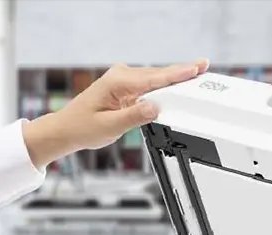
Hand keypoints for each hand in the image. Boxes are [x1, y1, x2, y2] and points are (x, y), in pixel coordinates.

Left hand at [21, 60, 209, 167]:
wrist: (66, 129)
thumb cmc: (82, 127)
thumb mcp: (110, 127)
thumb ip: (134, 116)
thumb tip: (155, 107)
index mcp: (118, 81)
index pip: (155, 78)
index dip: (178, 74)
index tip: (197, 68)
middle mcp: (121, 76)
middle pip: (158, 76)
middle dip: (181, 74)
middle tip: (205, 69)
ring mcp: (123, 80)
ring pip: (155, 80)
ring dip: (173, 81)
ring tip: (196, 77)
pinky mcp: (125, 88)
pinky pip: (148, 87)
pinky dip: (162, 88)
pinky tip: (176, 89)